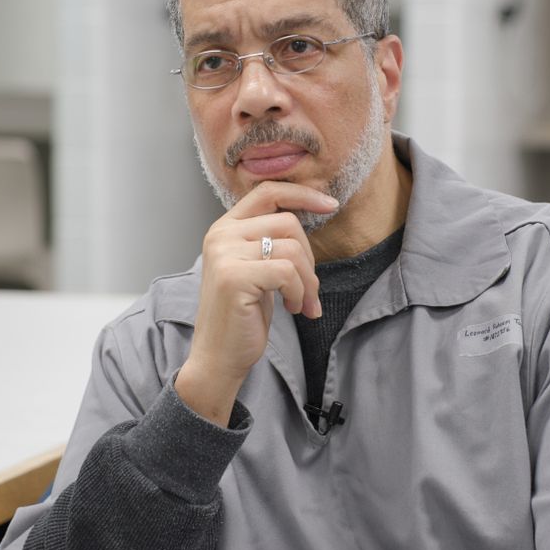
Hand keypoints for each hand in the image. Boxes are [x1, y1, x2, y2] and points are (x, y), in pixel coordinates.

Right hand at [175, 181, 337, 425]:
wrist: (218, 357)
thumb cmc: (242, 316)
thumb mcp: (256, 268)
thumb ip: (270, 240)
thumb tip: (311, 213)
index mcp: (225, 227)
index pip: (268, 191)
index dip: (303, 194)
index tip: (331, 205)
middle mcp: (221, 234)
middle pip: (288, 222)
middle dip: (310, 258)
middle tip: (310, 290)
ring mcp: (225, 254)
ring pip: (292, 249)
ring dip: (308, 281)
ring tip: (302, 304)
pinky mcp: (235, 277)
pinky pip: (288, 272)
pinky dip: (299, 292)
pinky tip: (293, 309)